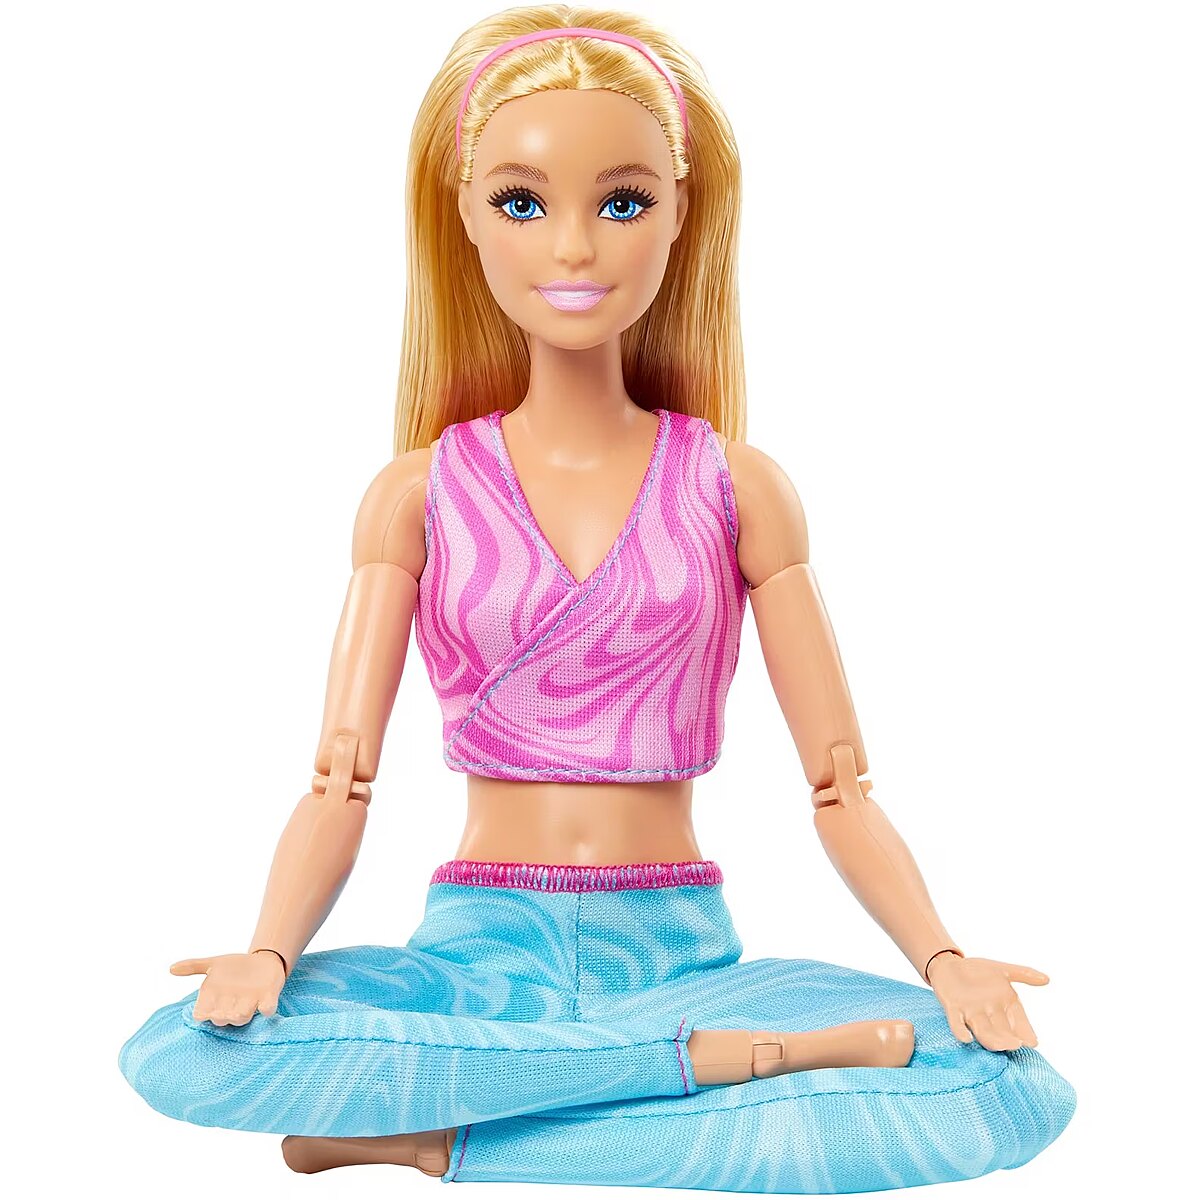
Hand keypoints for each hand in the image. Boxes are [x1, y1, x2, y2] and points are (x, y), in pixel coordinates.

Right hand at [170, 950, 286, 1025]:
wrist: (262, 961)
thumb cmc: (233, 968)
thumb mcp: (214, 964)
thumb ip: (193, 966)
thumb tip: (171, 968)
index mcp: (216, 1001)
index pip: (203, 1015)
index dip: (203, 1014)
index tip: (202, 1012)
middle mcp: (231, 1007)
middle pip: (222, 1019)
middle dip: (222, 1016)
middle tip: (223, 1011)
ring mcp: (251, 1003)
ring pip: (243, 1017)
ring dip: (241, 1015)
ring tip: (240, 1012)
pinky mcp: (268, 997)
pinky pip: (268, 1008)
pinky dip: (267, 1008)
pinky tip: (266, 1006)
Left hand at [926, 953, 1047, 1050]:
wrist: (949, 965)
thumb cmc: (978, 971)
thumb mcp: (1001, 969)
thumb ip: (1023, 974)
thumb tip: (1047, 979)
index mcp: (1005, 1006)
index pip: (1020, 1023)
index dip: (1025, 1032)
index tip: (1032, 1042)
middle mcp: (990, 1013)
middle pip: (1002, 1032)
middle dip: (1009, 1040)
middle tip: (1016, 1045)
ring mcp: (971, 1013)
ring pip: (983, 1031)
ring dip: (991, 1039)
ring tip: (1000, 1046)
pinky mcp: (952, 1008)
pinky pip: (956, 1023)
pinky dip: (961, 1031)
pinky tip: (966, 1038)